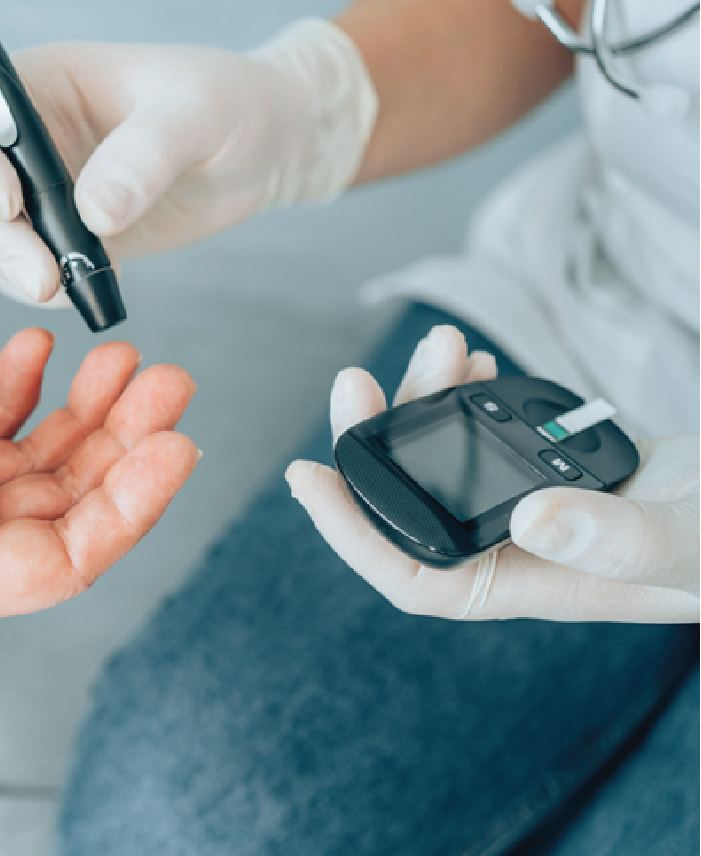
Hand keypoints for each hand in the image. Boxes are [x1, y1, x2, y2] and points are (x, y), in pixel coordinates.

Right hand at [0, 22, 374, 305]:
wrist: (263, 149)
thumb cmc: (229, 104)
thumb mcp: (197, 113)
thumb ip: (146, 155)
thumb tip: (95, 214)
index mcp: (38, 82)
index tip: (10, 200)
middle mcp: (24, 137)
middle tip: (42, 274)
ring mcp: (39, 192)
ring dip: (13, 268)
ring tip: (66, 285)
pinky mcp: (64, 239)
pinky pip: (26, 271)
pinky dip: (43, 291)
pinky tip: (82, 293)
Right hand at [0, 329, 199, 639]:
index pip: (52, 563)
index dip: (124, 510)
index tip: (175, 447)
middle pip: (56, 509)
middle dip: (119, 446)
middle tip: (167, 380)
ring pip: (27, 467)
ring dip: (79, 414)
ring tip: (123, 356)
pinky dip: (10, 392)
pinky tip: (36, 354)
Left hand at [286, 325, 699, 622]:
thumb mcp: (682, 544)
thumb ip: (616, 540)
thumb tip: (533, 520)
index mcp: (522, 584)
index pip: (409, 574)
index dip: (348, 534)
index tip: (307, 478)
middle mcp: (509, 546)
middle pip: (410, 501)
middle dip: (374, 441)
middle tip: (355, 382)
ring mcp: (524, 502)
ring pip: (442, 455)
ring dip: (427, 400)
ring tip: (444, 348)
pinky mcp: (546, 463)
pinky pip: (484, 431)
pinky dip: (469, 394)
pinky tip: (472, 367)